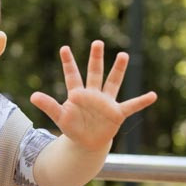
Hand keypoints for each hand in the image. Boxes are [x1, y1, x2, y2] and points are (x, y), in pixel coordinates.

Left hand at [30, 41, 156, 152]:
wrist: (87, 142)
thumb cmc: (73, 127)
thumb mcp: (59, 117)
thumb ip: (49, 106)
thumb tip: (33, 96)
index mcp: (78, 94)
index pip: (72, 75)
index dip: (68, 63)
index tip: (64, 48)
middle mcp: (93, 94)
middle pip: (95, 73)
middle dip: (95, 59)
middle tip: (97, 42)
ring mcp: (106, 102)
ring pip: (113, 83)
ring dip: (118, 70)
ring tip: (123, 55)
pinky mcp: (116, 114)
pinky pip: (131, 106)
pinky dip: (141, 101)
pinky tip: (152, 95)